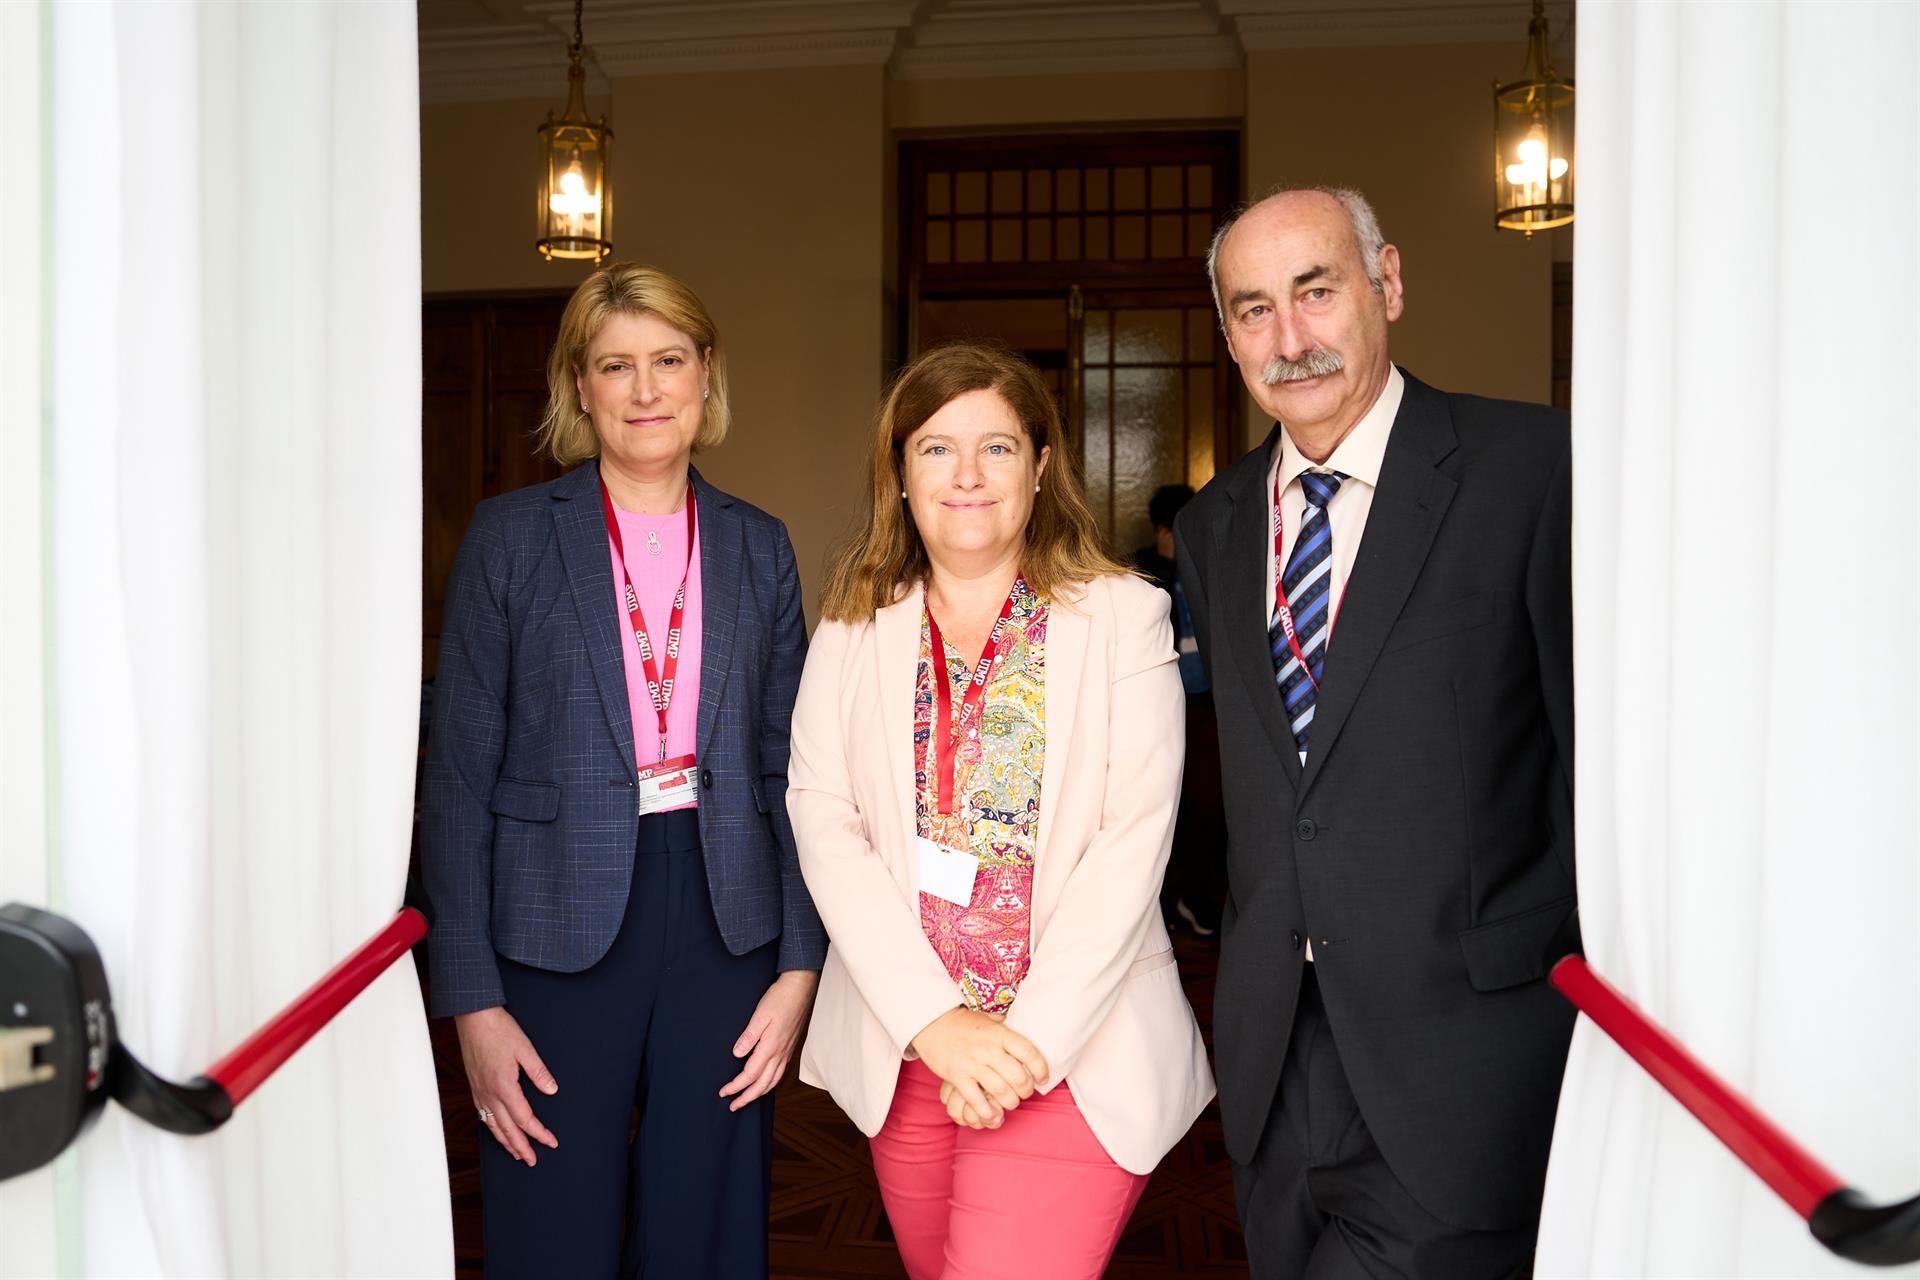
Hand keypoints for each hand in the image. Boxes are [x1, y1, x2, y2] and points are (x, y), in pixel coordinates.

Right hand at [455, 1006, 558, 1165]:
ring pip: (493, 1126)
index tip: (551, 1142)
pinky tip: (497, 1132)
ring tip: (517, 1154)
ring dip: (506, 1142)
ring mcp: (479, 1092)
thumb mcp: (526, 1049)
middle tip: (533, 1161)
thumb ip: (539, 1073)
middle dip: (522, 1147)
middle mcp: (489, 1094)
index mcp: (504, 1086)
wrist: (474, 1018)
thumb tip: (552, 1090)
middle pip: (507, 1129)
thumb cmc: (499, 1030)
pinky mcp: (475, 1087)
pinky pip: (483, 1116)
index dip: (539, 1133)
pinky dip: (493, 1129)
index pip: (525, 1119)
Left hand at [719, 969, 818, 1111]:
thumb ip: (748, 1036)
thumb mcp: (760, 1015)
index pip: (750, 1075)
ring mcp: (787, 1052)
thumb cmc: (780, 999)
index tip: (723, 1092)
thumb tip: (737, 1054)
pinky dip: (770, 1084)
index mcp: (770, 1047)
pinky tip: (765, 1083)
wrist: (800, 988)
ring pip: (773, 1082)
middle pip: (762, 1085)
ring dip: (759, 1094)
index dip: (736, 1086)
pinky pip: (780, 1073)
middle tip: (733, 1106)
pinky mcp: (790, 1048)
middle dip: (747, 1098)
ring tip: (747, 1099)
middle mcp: (780, 1053)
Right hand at [909, 1008, 1048, 1130]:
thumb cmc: (965, 1024)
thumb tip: (1029, 1034)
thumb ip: (1007, 1030)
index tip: (1043, 1078)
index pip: (1028, 1052)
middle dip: (1026, 1090)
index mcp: (999, 1034)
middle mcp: (988, 1049)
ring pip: (1000, 1090)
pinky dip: (986, 1112)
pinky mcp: (957, 1076)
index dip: (1040, 1068)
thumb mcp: (990, 1020)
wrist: (933, 1023)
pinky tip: (993, 1115)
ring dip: (1010, 1102)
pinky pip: (975, 1099)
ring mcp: (972, 1063)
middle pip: (1017, 1076)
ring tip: (1010, 1102)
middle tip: (1025, 1092)